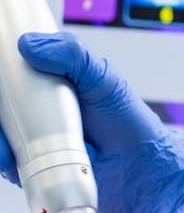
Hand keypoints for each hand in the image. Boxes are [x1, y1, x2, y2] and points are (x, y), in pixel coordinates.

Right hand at [5, 32, 183, 212]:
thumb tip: (30, 45)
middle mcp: (31, 106)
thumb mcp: (103, 77)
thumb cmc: (126, 119)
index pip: (6, 73)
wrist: (141, 167)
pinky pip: (10, 166)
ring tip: (17, 154)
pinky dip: (16, 168)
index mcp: (43, 78)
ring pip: (0, 136)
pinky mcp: (34, 165)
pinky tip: (34, 166)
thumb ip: (72, 55)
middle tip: (3, 129)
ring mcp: (31, 136)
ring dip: (3, 146)